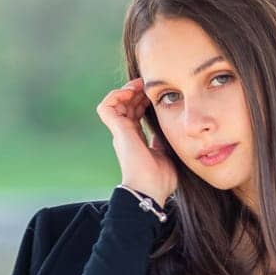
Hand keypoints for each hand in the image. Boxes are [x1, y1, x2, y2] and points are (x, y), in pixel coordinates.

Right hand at [96, 77, 177, 207]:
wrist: (150, 190)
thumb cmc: (160, 179)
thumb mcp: (166, 153)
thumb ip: (163, 140)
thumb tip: (168, 129)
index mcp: (136, 140)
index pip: (135, 114)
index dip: (143, 101)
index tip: (155, 94)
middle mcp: (126, 135)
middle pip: (126, 106)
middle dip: (136, 92)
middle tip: (148, 84)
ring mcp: (120, 132)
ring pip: (115, 103)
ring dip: (126, 90)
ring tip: (139, 85)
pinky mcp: (117, 131)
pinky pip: (106, 107)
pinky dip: (116, 95)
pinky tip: (130, 92)